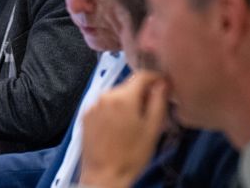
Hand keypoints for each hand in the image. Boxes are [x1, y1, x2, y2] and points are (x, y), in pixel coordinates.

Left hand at [79, 71, 169, 187]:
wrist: (104, 175)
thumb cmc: (133, 154)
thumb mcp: (152, 129)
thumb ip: (158, 101)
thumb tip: (162, 82)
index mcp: (123, 96)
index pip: (142, 75)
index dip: (155, 78)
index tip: (164, 87)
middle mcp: (105, 95)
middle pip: (128, 86)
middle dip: (141, 94)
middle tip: (151, 111)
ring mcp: (92, 104)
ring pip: (116, 96)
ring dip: (127, 102)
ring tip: (135, 122)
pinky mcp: (85, 115)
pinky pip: (104, 105)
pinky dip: (113, 110)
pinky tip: (118, 127)